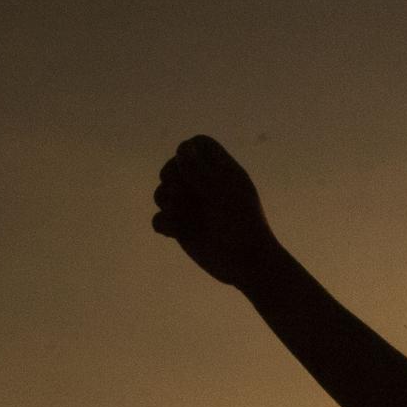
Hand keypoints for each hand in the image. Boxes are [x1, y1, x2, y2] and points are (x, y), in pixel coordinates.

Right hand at [152, 134, 280, 286]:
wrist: (246, 261)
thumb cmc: (241, 224)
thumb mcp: (222, 191)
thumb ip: (200, 169)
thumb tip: (182, 149)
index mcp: (220, 170)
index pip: (198, 144)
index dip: (188, 150)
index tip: (188, 165)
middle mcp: (203, 185)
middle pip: (172, 166)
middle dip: (171, 177)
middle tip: (182, 192)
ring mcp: (191, 206)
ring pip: (162, 192)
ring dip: (167, 202)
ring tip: (183, 215)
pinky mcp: (182, 228)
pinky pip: (160, 218)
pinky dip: (166, 224)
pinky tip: (177, 232)